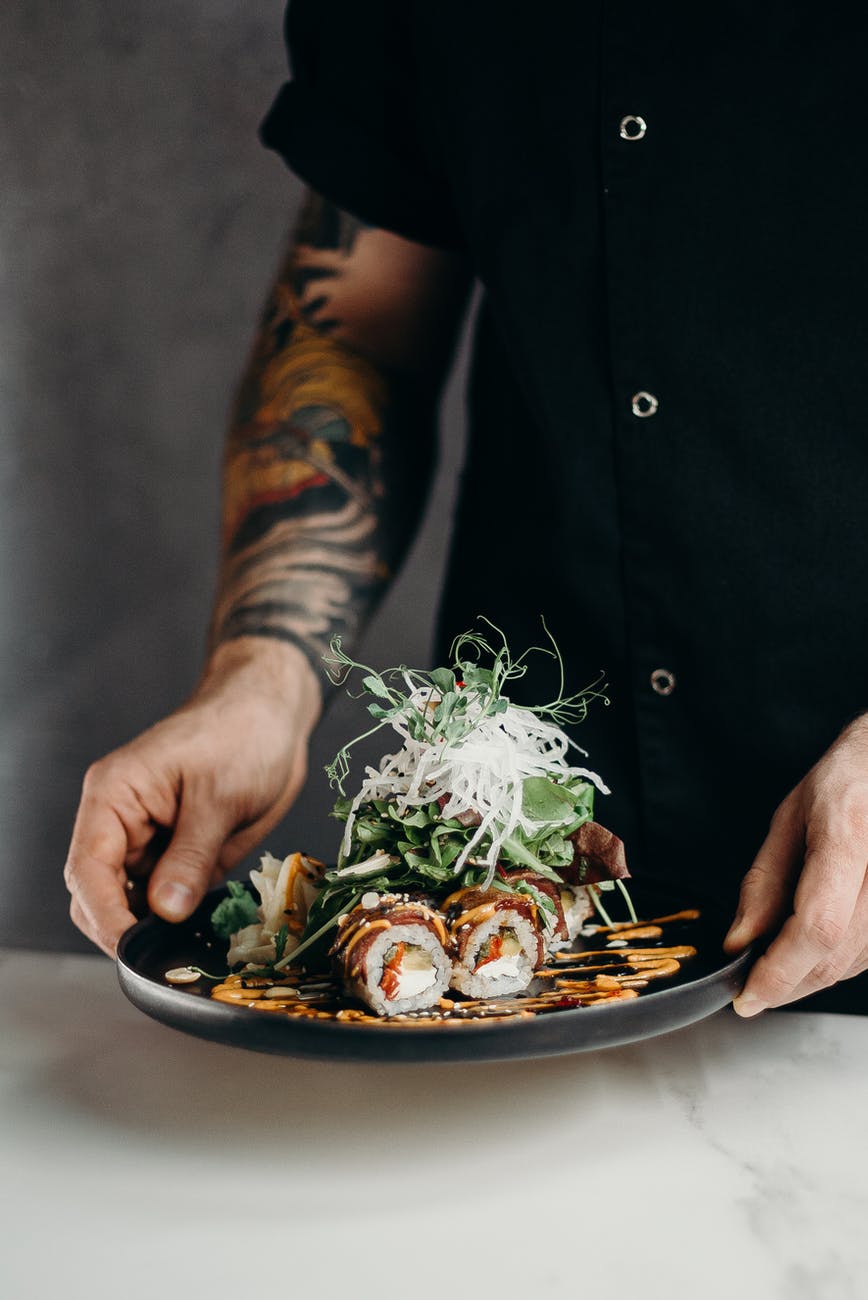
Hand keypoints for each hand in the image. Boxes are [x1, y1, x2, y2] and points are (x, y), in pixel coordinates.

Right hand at [64, 641, 320, 956]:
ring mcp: (150, 839)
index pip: (88, 868)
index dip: (106, 915)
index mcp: (114, 795)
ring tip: (194, 944)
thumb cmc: (243, 730)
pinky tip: (208, 927)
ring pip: (133, 902)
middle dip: (126, 928)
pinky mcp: (178, 852)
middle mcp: (122, 820)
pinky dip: (183, 916)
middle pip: (99, 893)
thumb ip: (192, 856)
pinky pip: (169, 897)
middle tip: (168, 956)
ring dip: (157, 927)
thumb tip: (166, 911)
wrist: (274, 711)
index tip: (134, 948)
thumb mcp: (220, 796)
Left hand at [724, 715, 867, 1013]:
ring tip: (777, 963)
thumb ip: (764, 883)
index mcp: (849, 834)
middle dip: (786, 983)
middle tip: (751, 988)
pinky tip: (812, 950)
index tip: (747, 996)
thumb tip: (739, 943)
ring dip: (809, 978)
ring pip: (855, 965)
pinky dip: (835, 964)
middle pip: (836, 955)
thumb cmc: (843, 784)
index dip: (780, 971)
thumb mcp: (789, 820)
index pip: (817, 925)